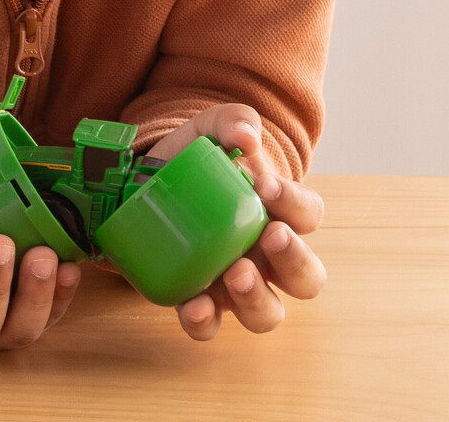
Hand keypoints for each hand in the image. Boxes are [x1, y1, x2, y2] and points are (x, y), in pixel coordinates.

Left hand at [146, 104, 325, 341]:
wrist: (141, 180)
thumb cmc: (191, 157)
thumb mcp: (209, 129)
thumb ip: (232, 121)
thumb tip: (247, 137)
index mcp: (278, 212)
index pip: (307, 214)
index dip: (294, 203)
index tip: (264, 185)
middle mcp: (266, 256)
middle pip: (306, 278)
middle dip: (294, 261)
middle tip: (269, 236)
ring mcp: (235, 284)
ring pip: (267, 313)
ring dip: (257, 300)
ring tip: (236, 274)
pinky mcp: (198, 299)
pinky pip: (211, 326)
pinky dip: (205, 321)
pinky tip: (193, 305)